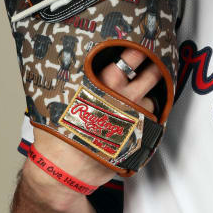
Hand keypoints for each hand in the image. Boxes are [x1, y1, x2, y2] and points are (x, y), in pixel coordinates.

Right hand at [26, 47, 162, 191]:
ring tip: (129, 105)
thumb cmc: (58, 133)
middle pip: (151, 74)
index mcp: (100, 83)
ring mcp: (133, 118)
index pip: (129, 56)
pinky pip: (151, 122)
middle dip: (154, 69)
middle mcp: (121, 97)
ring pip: (152, 99)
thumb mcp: (58, 98)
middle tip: (151, 66)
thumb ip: (73, 79)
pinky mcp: (139, 136)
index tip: (142, 44)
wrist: (63, 169)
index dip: (139, 49)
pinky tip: (129, 123)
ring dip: (146, 99)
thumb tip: (72, 61)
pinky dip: (145, 120)